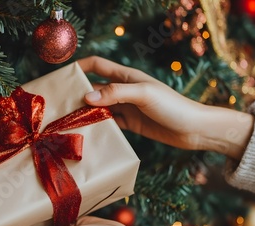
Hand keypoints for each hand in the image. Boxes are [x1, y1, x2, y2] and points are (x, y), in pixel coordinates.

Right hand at [77, 56, 253, 159]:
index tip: (62, 76)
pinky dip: (98, 126)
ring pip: (99, 107)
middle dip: (78, 93)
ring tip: (68, 121)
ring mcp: (127, 107)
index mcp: (126, 77)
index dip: (80, 67)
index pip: (97, 65)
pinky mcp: (131, 124)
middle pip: (94, 87)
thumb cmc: (172, 106)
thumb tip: (86, 96)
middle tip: (60, 104)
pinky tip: (88, 132)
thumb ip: (115, 93)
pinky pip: (109, 123)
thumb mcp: (143, 94)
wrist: (194, 130)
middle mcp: (124, 90)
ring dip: (86, 112)